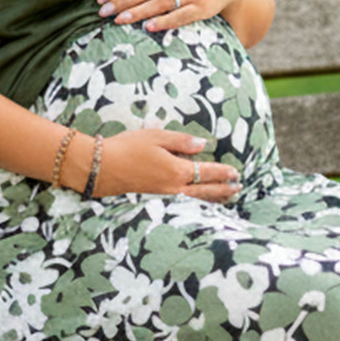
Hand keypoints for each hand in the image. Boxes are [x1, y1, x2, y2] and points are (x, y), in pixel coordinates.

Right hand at [91, 128, 239, 201]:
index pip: (207, 172)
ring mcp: (165, 196)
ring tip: (226, 199)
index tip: (235, 173)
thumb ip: (181, 141)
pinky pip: (184, 203)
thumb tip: (202, 144)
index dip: (222, 173)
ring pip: (195, 200)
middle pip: (205, 191)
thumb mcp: (156, 137)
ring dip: (213, 199)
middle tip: (238, 188)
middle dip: (223, 189)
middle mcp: (174, 187)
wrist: (101, 168)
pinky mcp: (156, 199)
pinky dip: (197, 203)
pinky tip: (200, 202)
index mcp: (177, 170)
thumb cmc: (127, 148)